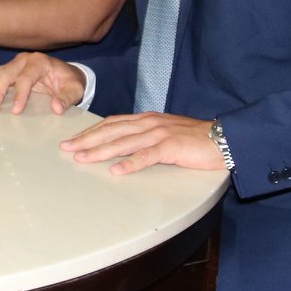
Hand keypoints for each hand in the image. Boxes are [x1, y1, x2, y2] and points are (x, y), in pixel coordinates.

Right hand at [0, 52, 86, 114]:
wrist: (68, 74)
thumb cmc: (70, 81)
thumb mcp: (75, 89)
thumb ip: (67, 98)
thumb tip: (56, 108)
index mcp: (40, 62)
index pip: (26, 77)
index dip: (20, 94)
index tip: (16, 111)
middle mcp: (25, 60)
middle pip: (7, 73)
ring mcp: (16, 64)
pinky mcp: (10, 70)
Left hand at [61, 113, 220, 174]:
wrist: (223, 138)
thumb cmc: (195, 139)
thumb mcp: (166, 133)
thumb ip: (146, 136)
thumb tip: (125, 146)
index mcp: (147, 119)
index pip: (112, 123)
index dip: (92, 131)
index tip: (74, 140)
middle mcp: (149, 124)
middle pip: (112, 131)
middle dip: (87, 140)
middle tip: (67, 148)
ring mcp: (159, 134)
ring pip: (123, 143)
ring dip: (100, 151)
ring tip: (82, 158)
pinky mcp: (171, 147)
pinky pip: (147, 156)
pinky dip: (130, 163)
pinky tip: (116, 171)